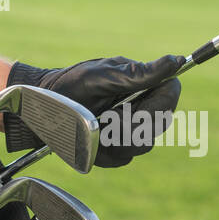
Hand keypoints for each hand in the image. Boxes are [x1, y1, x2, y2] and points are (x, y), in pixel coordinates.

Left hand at [4, 55, 184, 166]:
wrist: (41, 111)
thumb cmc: (71, 86)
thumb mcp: (102, 76)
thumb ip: (138, 74)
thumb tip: (177, 60)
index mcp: (143, 83)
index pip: (170, 94)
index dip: (159, 104)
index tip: (134, 107)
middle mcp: (142, 107)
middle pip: (158, 124)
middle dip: (130, 125)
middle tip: (104, 117)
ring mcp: (132, 131)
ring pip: (142, 146)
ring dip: (114, 138)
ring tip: (93, 125)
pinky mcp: (119, 151)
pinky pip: (123, 159)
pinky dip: (103, 152)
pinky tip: (89, 139)